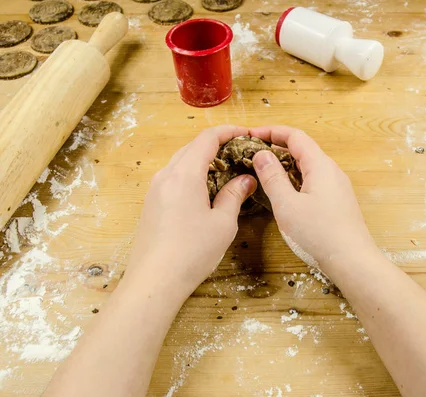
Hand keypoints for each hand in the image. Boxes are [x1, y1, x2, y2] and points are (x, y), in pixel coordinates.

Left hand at [123, 125, 256, 301]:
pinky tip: (205, 191)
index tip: (246, 133)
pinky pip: (173, 178)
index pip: (207, 138)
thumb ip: (234, 195)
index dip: (228, 131)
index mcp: (185, 174)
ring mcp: (155, 190)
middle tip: (239, 153)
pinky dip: (191, 175)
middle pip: (192, 147)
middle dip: (216, 144)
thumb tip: (245, 179)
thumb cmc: (192, 251)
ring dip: (203, 160)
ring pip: (181, 162)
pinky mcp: (151, 204)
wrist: (154, 281)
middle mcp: (166, 175)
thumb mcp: (223, 223)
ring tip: (225, 171)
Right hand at [249, 126, 376, 275]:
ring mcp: (337, 186)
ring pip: (308, 166)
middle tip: (253, 153)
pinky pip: (314, 180)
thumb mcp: (287, 205)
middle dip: (277, 146)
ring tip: (263, 171)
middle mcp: (331, 171)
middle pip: (302, 149)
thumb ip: (272, 177)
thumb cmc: (319, 233)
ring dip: (285, 164)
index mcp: (321, 165)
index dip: (271, 131)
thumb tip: (261, 154)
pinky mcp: (337, 201)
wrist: (352, 260)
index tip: (250, 134)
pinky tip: (284, 191)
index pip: (295, 136)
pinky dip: (295, 178)